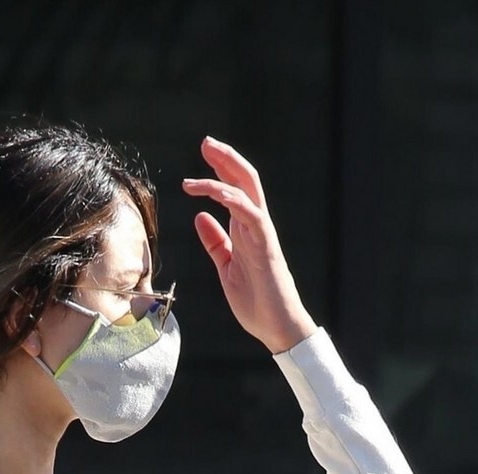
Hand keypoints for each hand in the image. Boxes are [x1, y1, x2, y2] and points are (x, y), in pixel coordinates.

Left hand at [182, 136, 316, 354]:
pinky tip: (213, 191)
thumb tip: (200, 218)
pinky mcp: (265, 246)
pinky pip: (250, 213)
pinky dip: (231, 198)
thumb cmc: (257, 303)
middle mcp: (256, 225)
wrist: (277, 327)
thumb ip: (215, 242)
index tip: (202, 157)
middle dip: (225, 158)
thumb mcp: (226, 267)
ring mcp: (262, 233)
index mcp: (246, 230)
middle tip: (205, 143)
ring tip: (204, 158)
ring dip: (225, 170)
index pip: (235, 190)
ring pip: (248, 188)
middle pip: (244, 180)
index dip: (219, 171)